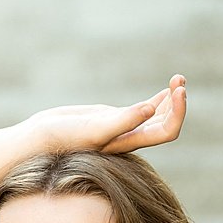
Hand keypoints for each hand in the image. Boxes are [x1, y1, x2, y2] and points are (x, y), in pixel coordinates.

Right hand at [24, 74, 187, 156]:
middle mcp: (132, 137)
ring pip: (157, 115)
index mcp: (132, 142)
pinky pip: (143, 110)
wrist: (42, 139)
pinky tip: (167, 89)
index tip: (179, 90)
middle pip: (167, 123)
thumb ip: (123, 121)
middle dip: (178, 103)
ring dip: (171, 99)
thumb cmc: (65, 138)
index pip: (167, 131)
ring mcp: (124, 128)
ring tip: (179, 79)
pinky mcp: (114, 118)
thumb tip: (150, 110)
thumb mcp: (95, 129)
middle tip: (180, 81)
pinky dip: (158, 100)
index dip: (178, 112)